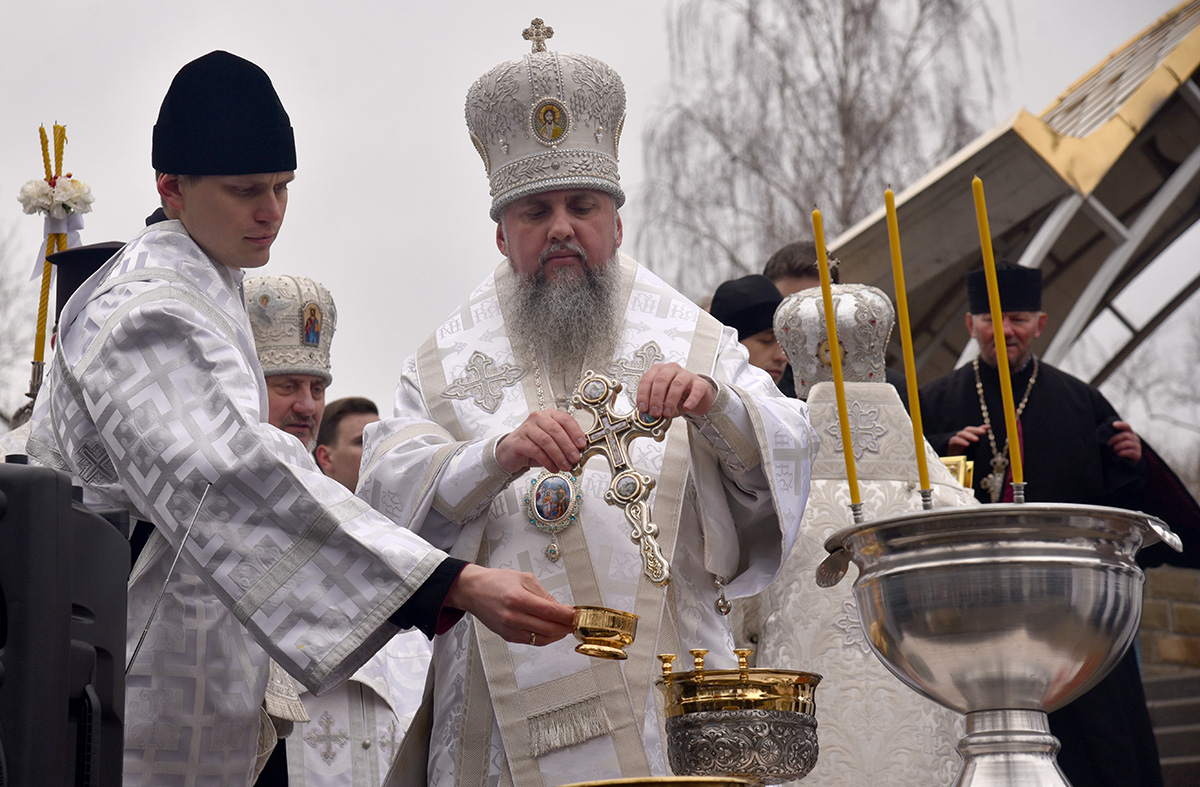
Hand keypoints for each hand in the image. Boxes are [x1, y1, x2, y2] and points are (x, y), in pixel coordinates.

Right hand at [444, 564, 575, 645]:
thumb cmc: (495, 581)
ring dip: (557, 635)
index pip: (551, 612)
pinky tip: (551, 631)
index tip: (577, 615)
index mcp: (518, 599)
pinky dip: (545, 638)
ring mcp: (509, 629)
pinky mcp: (507, 636)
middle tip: (575, 623)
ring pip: (542, 639)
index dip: (568, 616)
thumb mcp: (524, 579)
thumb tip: (560, 608)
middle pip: (549, 629)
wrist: (472, 590)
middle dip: (566, 627)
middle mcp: (513, 617)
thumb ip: (544, 594)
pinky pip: (531, 641)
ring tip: (566, 628)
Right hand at [496, 409, 585, 474]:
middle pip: (556, 430)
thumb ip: (566, 444)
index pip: (565, 420)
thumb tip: (581, 453)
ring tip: (566, 466)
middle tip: (575, 459)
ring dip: (559, 455)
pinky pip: (536, 451)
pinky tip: (554, 468)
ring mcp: (527, 428)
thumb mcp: (553, 442)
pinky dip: (547, 461)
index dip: (576, 432)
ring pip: (546, 441)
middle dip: (568, 446)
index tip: (582, 445)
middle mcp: (538, 418)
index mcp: (550, 415)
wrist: (512, 452)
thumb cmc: (534, 445)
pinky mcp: (519, 441)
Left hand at [637, 363, 716, 418]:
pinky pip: (696, 390)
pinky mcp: (700, 383)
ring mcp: (686, 375)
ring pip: (677, 384)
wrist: (695, 395)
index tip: (643, 408)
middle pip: (661, 380)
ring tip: (667, 413)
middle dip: (656, 398)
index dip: (643, 395)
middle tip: (655, 413)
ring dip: (670, 401)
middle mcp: (671, 369)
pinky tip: (687, 407)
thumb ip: (655, 406)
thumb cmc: (676, 395)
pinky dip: (691, 400)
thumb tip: (648, 416)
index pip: (647, 379)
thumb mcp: (662, 400)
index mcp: (658, 371)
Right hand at [947, 424, 988, 454]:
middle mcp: (960, 435)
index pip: (972, 429)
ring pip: (962, 434)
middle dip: (975, 430)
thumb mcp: (972, 444)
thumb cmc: (961, 450)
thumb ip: (978, 435)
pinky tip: (967, 444)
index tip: (988, 427)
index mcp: (966, 435)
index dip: (979, 428)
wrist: (948, 458)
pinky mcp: (950, 443)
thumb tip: (988, 426)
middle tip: (983, 432)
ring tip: (977, 439)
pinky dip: (961, 441)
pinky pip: (956, 440)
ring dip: (969, 436)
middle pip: (967, 430)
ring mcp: (955, 438)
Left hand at [1108, 421, 1141, 461]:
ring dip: (1118, 447)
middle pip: (1125, 435)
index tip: (1113, 425)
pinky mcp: (1137, 454)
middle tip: (1108, 445)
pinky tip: (1118, 454)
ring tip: (1114, 450)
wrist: (1125, 463)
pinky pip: (1130, 452)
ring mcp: (1137, 446)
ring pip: (1128, 443)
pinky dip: (1122, 453)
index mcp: (1129, 433)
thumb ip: (1112, 436)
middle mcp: (1135, 438)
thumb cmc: (1118, 450)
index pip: (1126, 426)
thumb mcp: (1115, 441)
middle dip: (1114, 439)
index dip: (1121, 425)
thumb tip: (1104, 431)